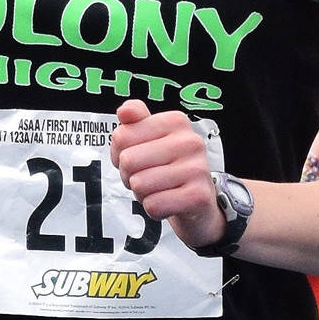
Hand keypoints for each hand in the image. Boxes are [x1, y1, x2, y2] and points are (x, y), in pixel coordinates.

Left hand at [109, 99, 221, 250]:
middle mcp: (190, 141)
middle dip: (129, 176)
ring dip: (142, 193)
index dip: (119, 154)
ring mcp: (197, 168)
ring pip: (139, 184)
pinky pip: (153, 205)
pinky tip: (169, 202)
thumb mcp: (148, 140)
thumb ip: (134, 121)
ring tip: (160, 189)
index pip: (121, 136)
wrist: (197, 202)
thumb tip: (125, 110)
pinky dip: (154, 209)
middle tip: (148, 177)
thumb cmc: (167, 168)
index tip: (139, 158)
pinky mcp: (198, 195)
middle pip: (128, 161)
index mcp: (175, 121)